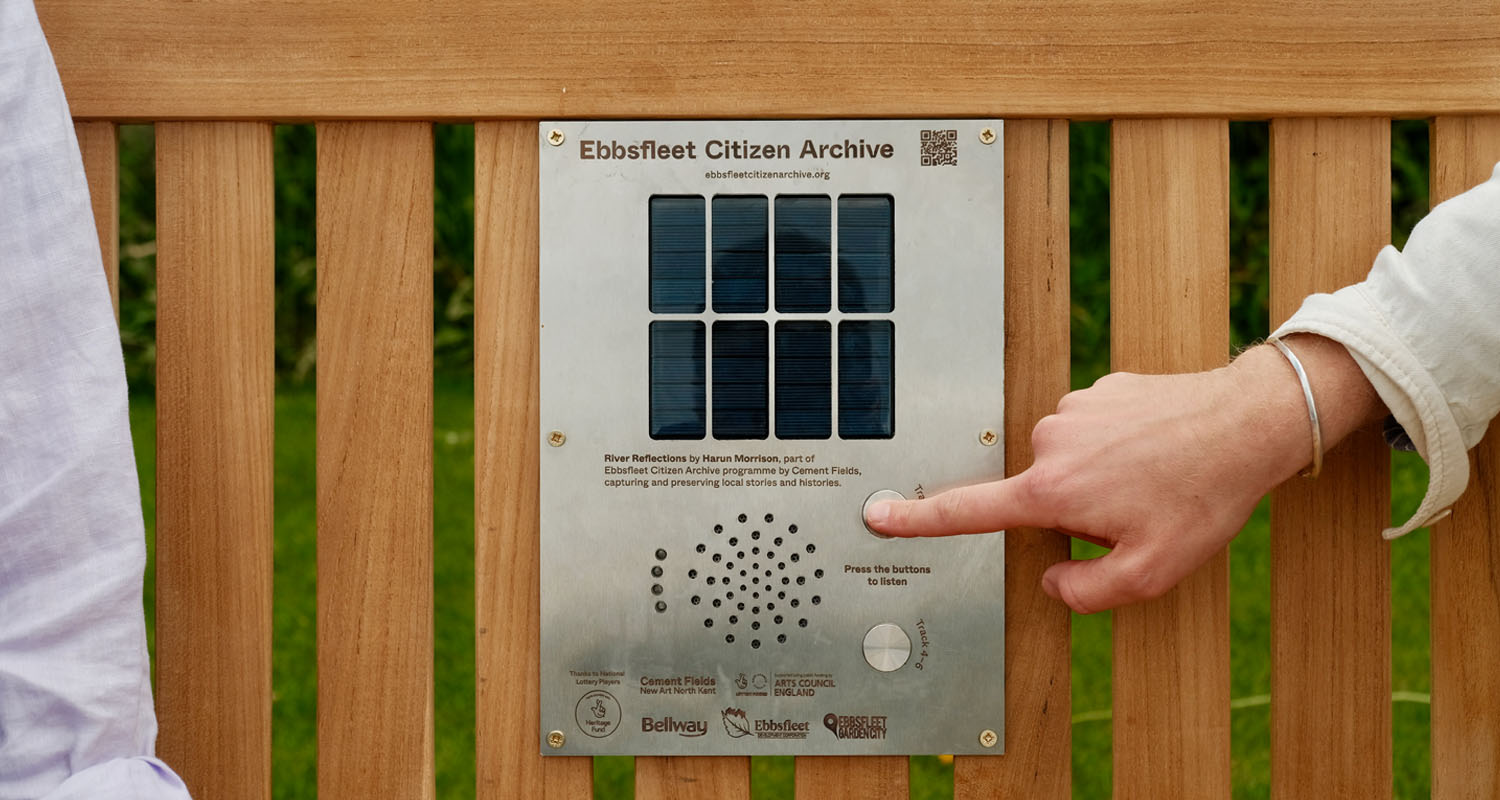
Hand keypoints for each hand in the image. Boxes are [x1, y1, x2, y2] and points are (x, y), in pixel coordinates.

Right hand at [863, 335, 1384, 613]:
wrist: (1247, 422)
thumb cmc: (1201, 497)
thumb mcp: (1150, 573)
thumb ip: (1086, 592)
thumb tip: (1053, 580)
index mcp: (1052, 490)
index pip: (967, 511)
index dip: (917, 518)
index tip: (878, 515)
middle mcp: (1051, 443)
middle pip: (1041, 493)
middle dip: (1077, 512)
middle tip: (1136, 515)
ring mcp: (1075, 410)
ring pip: (1070, 462)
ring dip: (1102, 477)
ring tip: (1156, 481)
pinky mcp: (1101, 389)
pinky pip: (1095, 431)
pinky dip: (1119, 448)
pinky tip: (1160, 453)